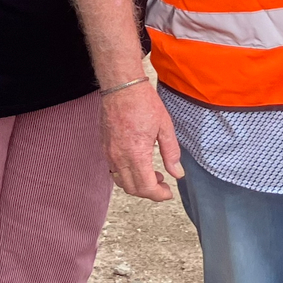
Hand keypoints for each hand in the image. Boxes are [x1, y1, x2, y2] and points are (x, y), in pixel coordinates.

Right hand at [101, 81, 184, 200]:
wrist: (121, 86)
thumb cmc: (143, 102)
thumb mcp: (165, 127)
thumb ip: (171, 153)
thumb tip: (177, 173)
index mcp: (136, 154)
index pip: (146, 187)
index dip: (159, 195)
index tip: (168, 192)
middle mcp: (119, 157)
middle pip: (133, 189)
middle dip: (149, 192)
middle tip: (163, 185)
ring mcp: (110, 153)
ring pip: (121, 182)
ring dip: (137, 185)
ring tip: (153, 176)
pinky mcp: (105, 147)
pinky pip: (114, 171)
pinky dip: (127, 176)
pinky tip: (138, 165)